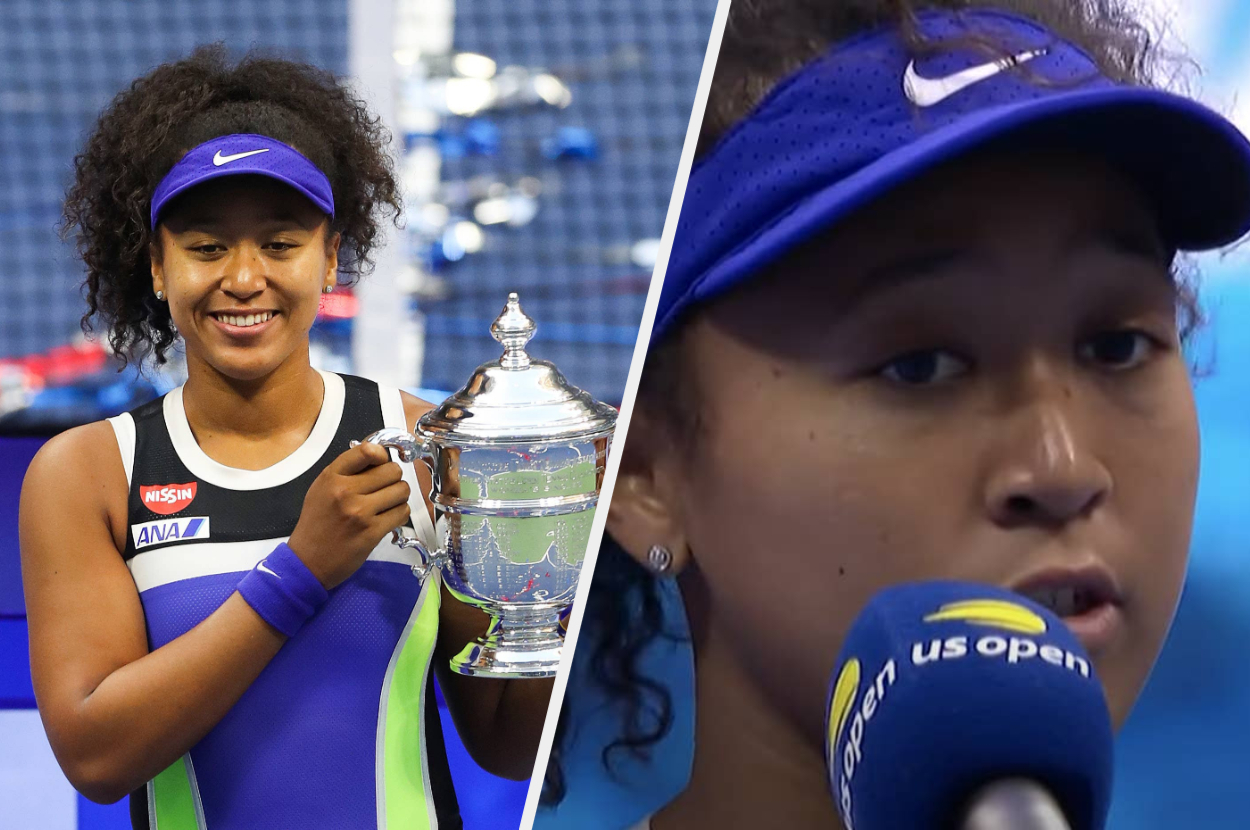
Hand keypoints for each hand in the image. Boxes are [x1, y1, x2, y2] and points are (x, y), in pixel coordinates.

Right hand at [287, 442, 410, 588]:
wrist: (307, 561)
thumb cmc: (316, 524)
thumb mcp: (322, 489)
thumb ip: (347, 471)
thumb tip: (378, 457)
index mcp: (332, 477)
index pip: (367, 451)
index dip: (382, 455)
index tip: (382, 463)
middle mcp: (345, 491)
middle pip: (392, 471)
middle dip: (393, 478)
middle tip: (385, 488)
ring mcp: (360, 512)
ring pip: (401, 490)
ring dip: (399, 496)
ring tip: (387, 503)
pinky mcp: (372, 532)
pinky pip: (402, 512)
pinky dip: (399, 513)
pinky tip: (388, 517)